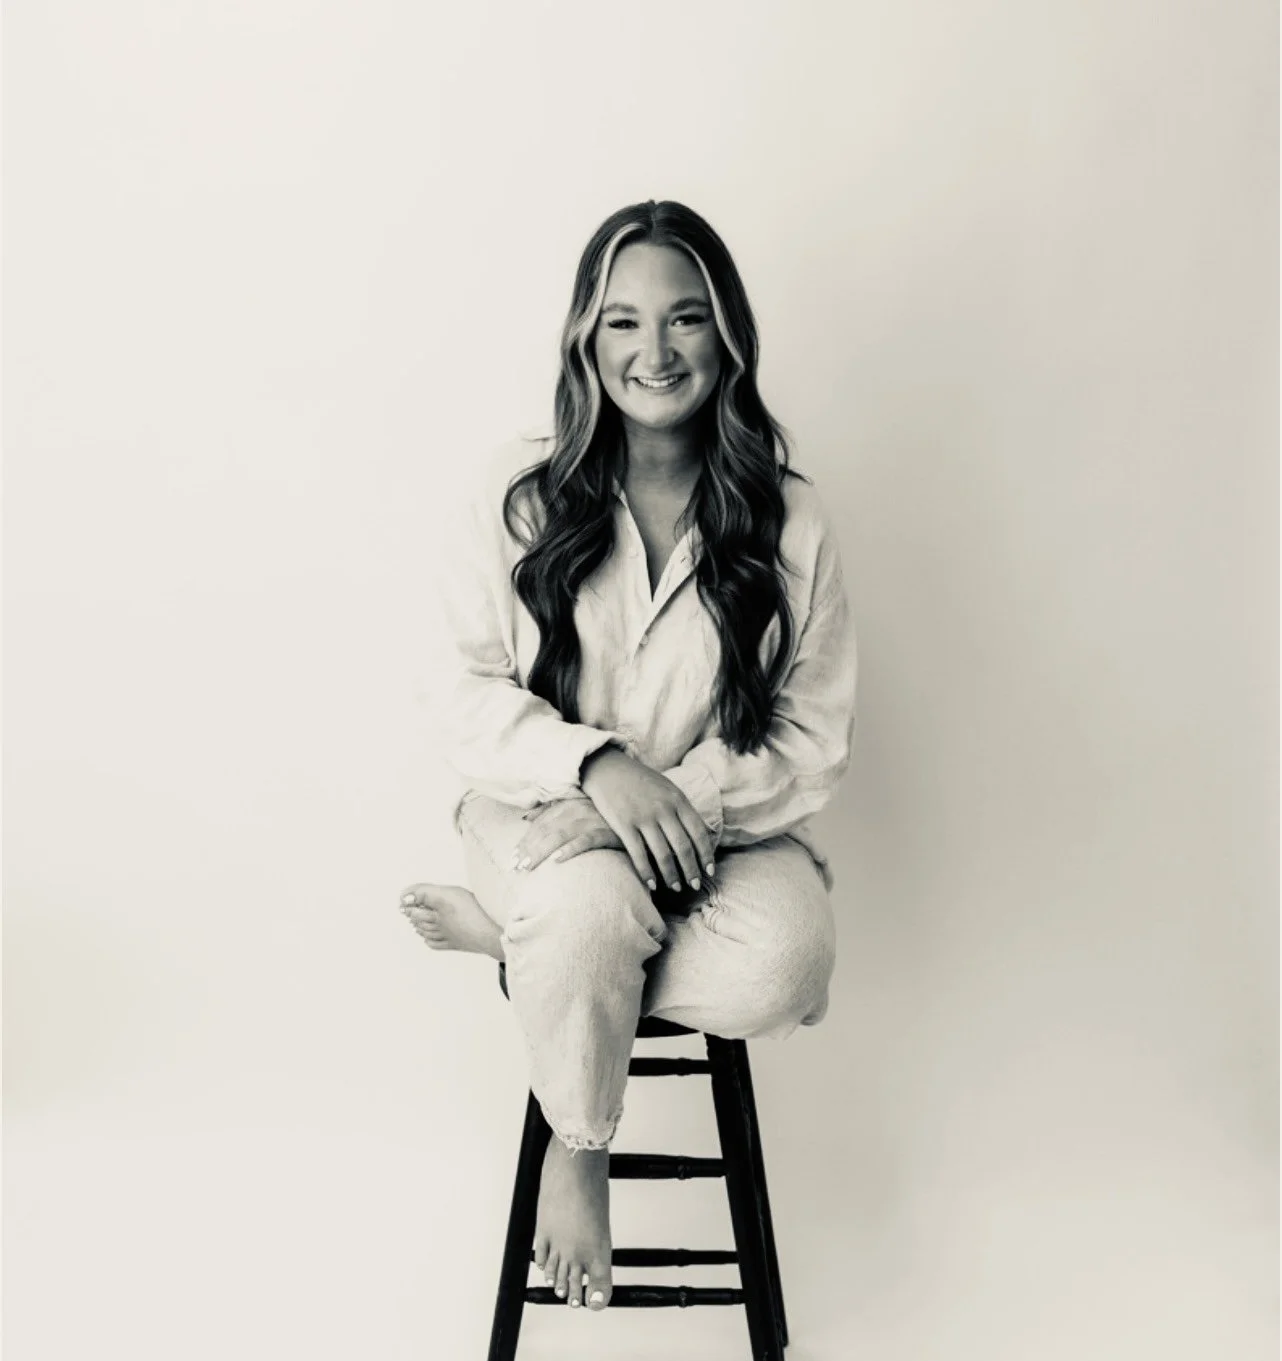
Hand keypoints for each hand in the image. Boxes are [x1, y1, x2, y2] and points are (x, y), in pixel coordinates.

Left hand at [512, 798, 625, 871]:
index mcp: (571, 802)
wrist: (641, 826)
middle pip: (547, 829)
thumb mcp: (579, 811)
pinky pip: (587, 840)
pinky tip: (557, 860)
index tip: (513, 856)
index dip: (526, 839)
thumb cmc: (606, 818)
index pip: (542, 822)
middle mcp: (581, 808)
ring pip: (561, 835)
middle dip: (529, 848)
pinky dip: (571, 849)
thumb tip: (526, 817)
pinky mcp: (609, 832)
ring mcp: (595, 820)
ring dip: (541, 851)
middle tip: (515, 868)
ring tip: (527, 867)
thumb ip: (553, 811)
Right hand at [580, 748, 715, 893]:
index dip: (706, 854)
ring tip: (676, 887)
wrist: (608, 768)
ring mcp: (644, 817)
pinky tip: (652, 884)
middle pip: (683, 847)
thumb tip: (701, 833)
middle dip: (691, 870)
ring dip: (671, 875)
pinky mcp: (624, 825)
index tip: (709, 871)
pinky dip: (647, 873)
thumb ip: (682, 809)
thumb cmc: (640, 781)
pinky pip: (639, 854)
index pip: (698, 832)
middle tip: (695, 885)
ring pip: (663, 854)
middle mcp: (664, 809)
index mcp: (678, 799)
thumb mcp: (667, 788)